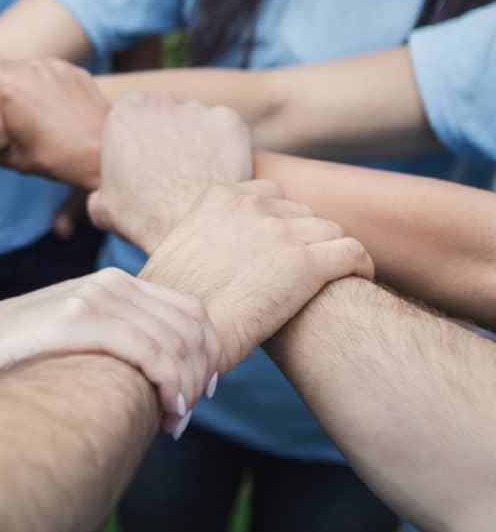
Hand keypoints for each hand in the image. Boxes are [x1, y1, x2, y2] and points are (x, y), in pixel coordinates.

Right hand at [0, 56, 108, 188]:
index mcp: (7, 87)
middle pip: (1, 67)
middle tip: (8, 109)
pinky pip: (53, 72)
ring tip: (38, 110)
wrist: (103, 152)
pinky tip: (60, 108)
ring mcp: (54, 66)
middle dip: (1, 84)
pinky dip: (50, 85)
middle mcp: (29, 69)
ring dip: (27, 83)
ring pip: (28, 68)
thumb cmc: (56, 157)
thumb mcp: (16, 159)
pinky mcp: (75, 70)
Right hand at [0, 268, 220, 438]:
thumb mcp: (69, 339)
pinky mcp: (79, 319)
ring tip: (172, 422)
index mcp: (111, 283)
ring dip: (187, 388)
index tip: (200, 392)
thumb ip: (108, 342)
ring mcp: (95, 297)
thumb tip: (144, 377)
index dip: (207, 352)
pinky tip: (164, 414)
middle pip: (192, 326)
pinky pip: (152, 352)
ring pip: (178, 342)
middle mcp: (110, 283)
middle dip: (200, 374)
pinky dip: (169, 386)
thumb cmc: (5, 358)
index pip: (190, 310)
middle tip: (184, 415)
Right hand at [88, 93, 252, 251]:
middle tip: (173, 166)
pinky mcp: (228, 120)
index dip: (140, 133)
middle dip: (169, 131)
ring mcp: (196, 108)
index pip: (132, 110)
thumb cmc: (141, 217)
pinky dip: (225, 145)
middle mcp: (159, 102)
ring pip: (197, 119)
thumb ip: (102, 188)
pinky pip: (226, 129)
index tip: (145, 156)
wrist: (189, 225)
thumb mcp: (101, 207)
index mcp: (122, 115)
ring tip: (199, 173)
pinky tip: (218, 171)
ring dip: (198, 138)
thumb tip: (104, 194)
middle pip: (165, 110)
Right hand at [141, 181, 374, 370]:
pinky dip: (360, 266)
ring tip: (330, 280)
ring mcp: (279, 232)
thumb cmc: (171, 310)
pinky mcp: (305, 264)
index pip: (268, 195)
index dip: (279, 223)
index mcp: (217, 198)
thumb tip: (215, 260)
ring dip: (329, 253)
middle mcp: (250, 207)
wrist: (178, 337)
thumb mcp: (176, 255)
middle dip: (303, 239)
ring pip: (329, 231)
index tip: (280, 248)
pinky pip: (353, 252)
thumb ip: (203, 240)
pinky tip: (357, 281)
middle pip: (301, 212)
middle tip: (301, 273)